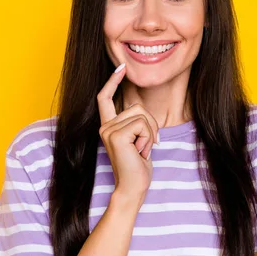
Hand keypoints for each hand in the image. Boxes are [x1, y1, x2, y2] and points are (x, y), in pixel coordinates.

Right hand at [97, 63, 159, 204]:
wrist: (133, 188)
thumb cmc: (138, 167)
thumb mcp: (138, 140)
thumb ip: (136, 123)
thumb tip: (141, 109)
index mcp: (108, 126)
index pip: (105, 98)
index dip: (112, 81)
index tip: (121, 67)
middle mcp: (105, 126)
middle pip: (137, 107)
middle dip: (150, 125)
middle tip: (146, 145)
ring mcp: (108, 130)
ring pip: (142, 115)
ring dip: (150, 133)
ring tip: (142, 150)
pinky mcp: (116, 135)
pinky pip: (143, 124)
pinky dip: (148, 138)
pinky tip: (141, 152)